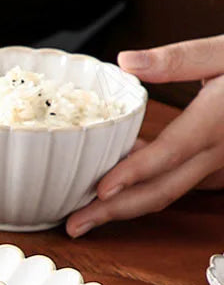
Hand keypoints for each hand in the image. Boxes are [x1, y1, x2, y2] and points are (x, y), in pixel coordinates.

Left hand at [66, 36, 223, 236]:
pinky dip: (143, 188)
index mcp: (215, 123)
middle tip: (74, 226)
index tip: (100, 190)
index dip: (132, 175)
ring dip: (125, 207)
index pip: (168, 154)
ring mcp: (218, 164)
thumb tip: (126, 61)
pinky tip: (113, 184)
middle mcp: (217, 152)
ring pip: (167, 193)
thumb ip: (177, 58)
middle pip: (161, 191)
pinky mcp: (215, 166)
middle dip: (115, 212)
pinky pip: (176, 183)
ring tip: (84, 215)